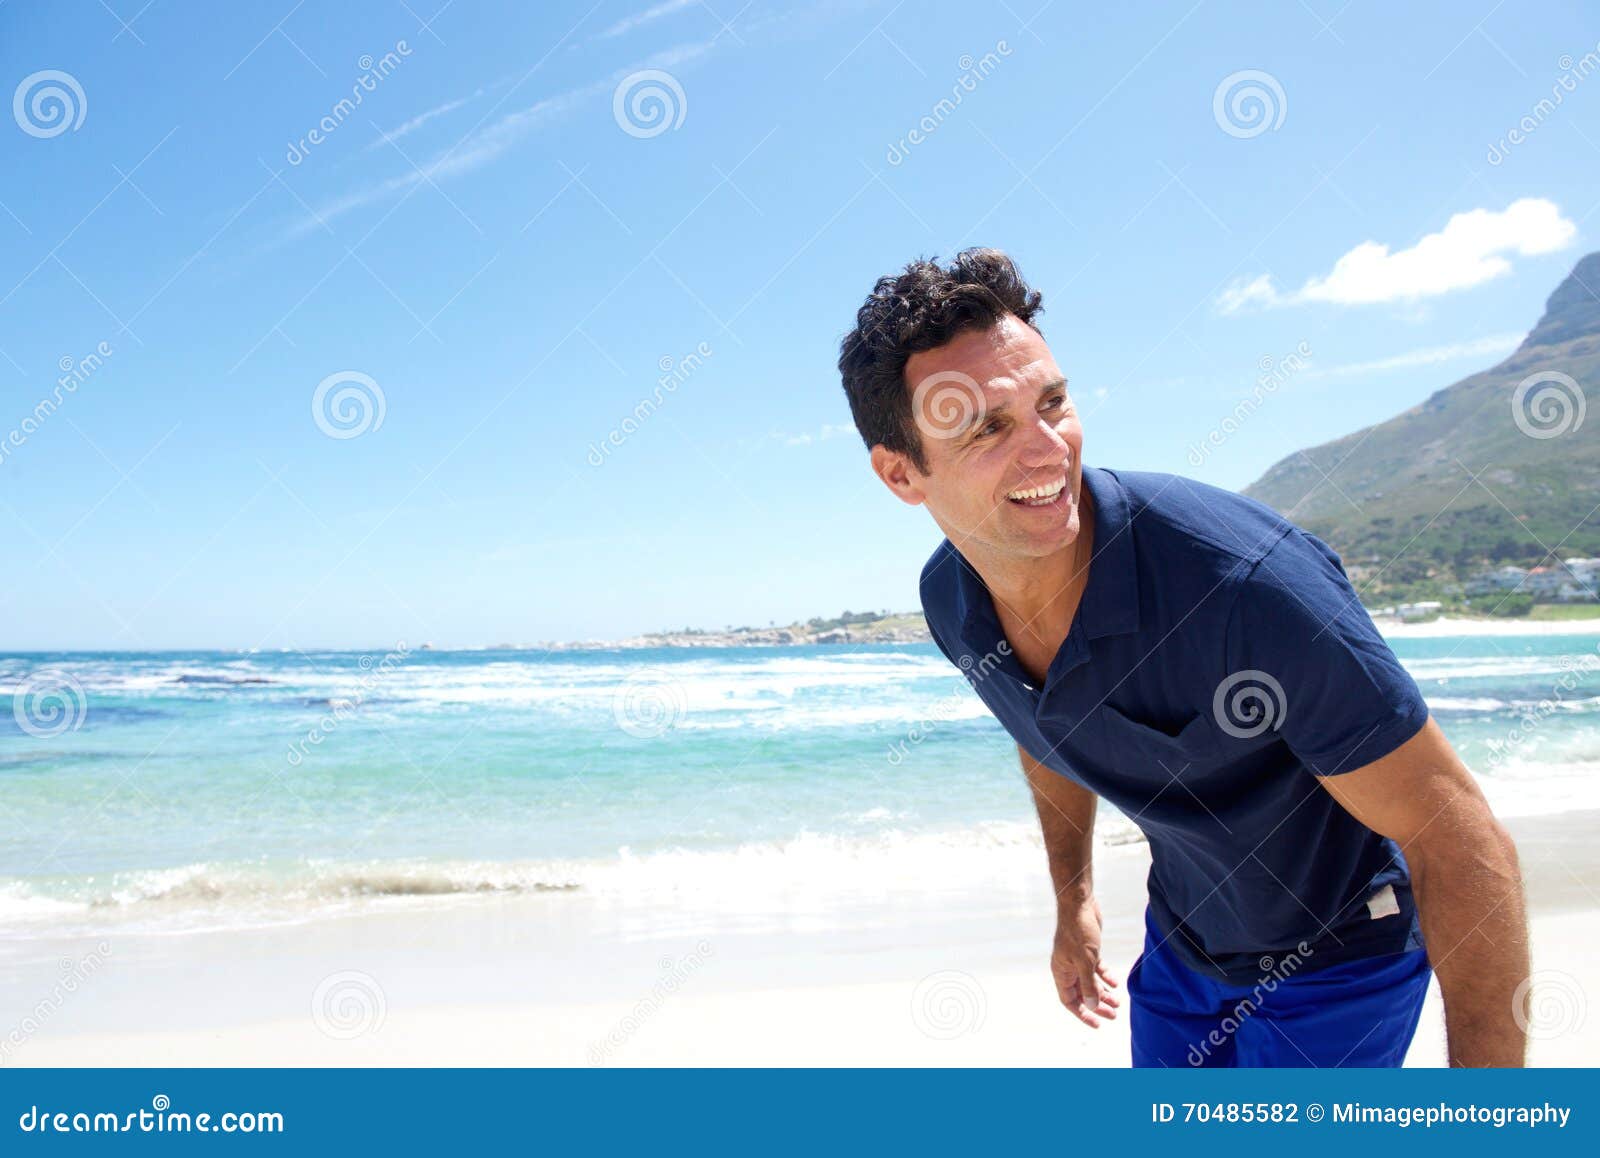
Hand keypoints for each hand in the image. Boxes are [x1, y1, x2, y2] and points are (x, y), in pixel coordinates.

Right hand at [1051, 896, 1119, 1027]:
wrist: (1079, 905)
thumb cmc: (1078, 932)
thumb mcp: (1085, 962)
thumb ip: (1088, 985)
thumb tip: (1092, 1007)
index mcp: (1061, 972)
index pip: (1069, 1000)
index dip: (1083, 1013)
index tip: (1097, 1024)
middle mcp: (1068, 968)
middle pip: (1082, 993)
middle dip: (1097, 1005)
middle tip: (1113, 1015)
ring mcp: (1077, 959)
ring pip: (1090, 982)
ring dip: (1103, 993)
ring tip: (1118, 1002)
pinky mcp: (1088, 951)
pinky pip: (1096, 969)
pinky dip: (1105, 977)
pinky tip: (1116, 983)